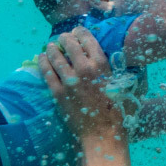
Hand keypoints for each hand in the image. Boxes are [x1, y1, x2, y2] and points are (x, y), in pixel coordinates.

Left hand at [39, 26, 123, 140]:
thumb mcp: (123, 85)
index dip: (79, 32)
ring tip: (49, 46)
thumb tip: (118, 59)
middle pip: (69, 44)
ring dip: (51, 49)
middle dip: (64, 38)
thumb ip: (118, 70)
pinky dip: (43, 63)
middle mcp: (84, 69)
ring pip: (55, 56)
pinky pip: (47, 73)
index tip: (76, 31)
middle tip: (61, 38)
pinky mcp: (58, 93)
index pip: (87, 39)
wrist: (103, 134)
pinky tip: (42, 59)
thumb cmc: (118, 112)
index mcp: (102, 65)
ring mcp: (69, 81)